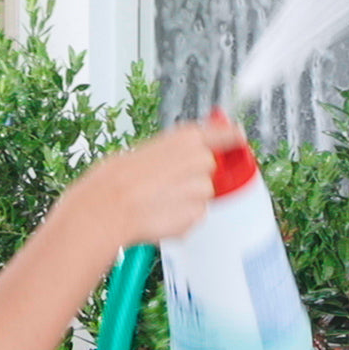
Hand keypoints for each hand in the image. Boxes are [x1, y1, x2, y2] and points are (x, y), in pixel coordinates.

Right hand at [61, 119, 246, 248]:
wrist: (110, 206)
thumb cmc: (120, 176)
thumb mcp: (148, 149)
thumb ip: (174, 150)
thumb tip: (184, 153)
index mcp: (187, 137)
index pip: (225, 133)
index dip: (231, 135)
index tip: (238, 136)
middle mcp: (201, 159)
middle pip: (210, 167)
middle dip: (195, 175)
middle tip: (168, 180)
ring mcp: (202, 189)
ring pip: (202, 194)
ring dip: (187, 198)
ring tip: (158, 198)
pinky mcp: (198, 215)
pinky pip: (194, 216)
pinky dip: (181, 217)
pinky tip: (160, 212)